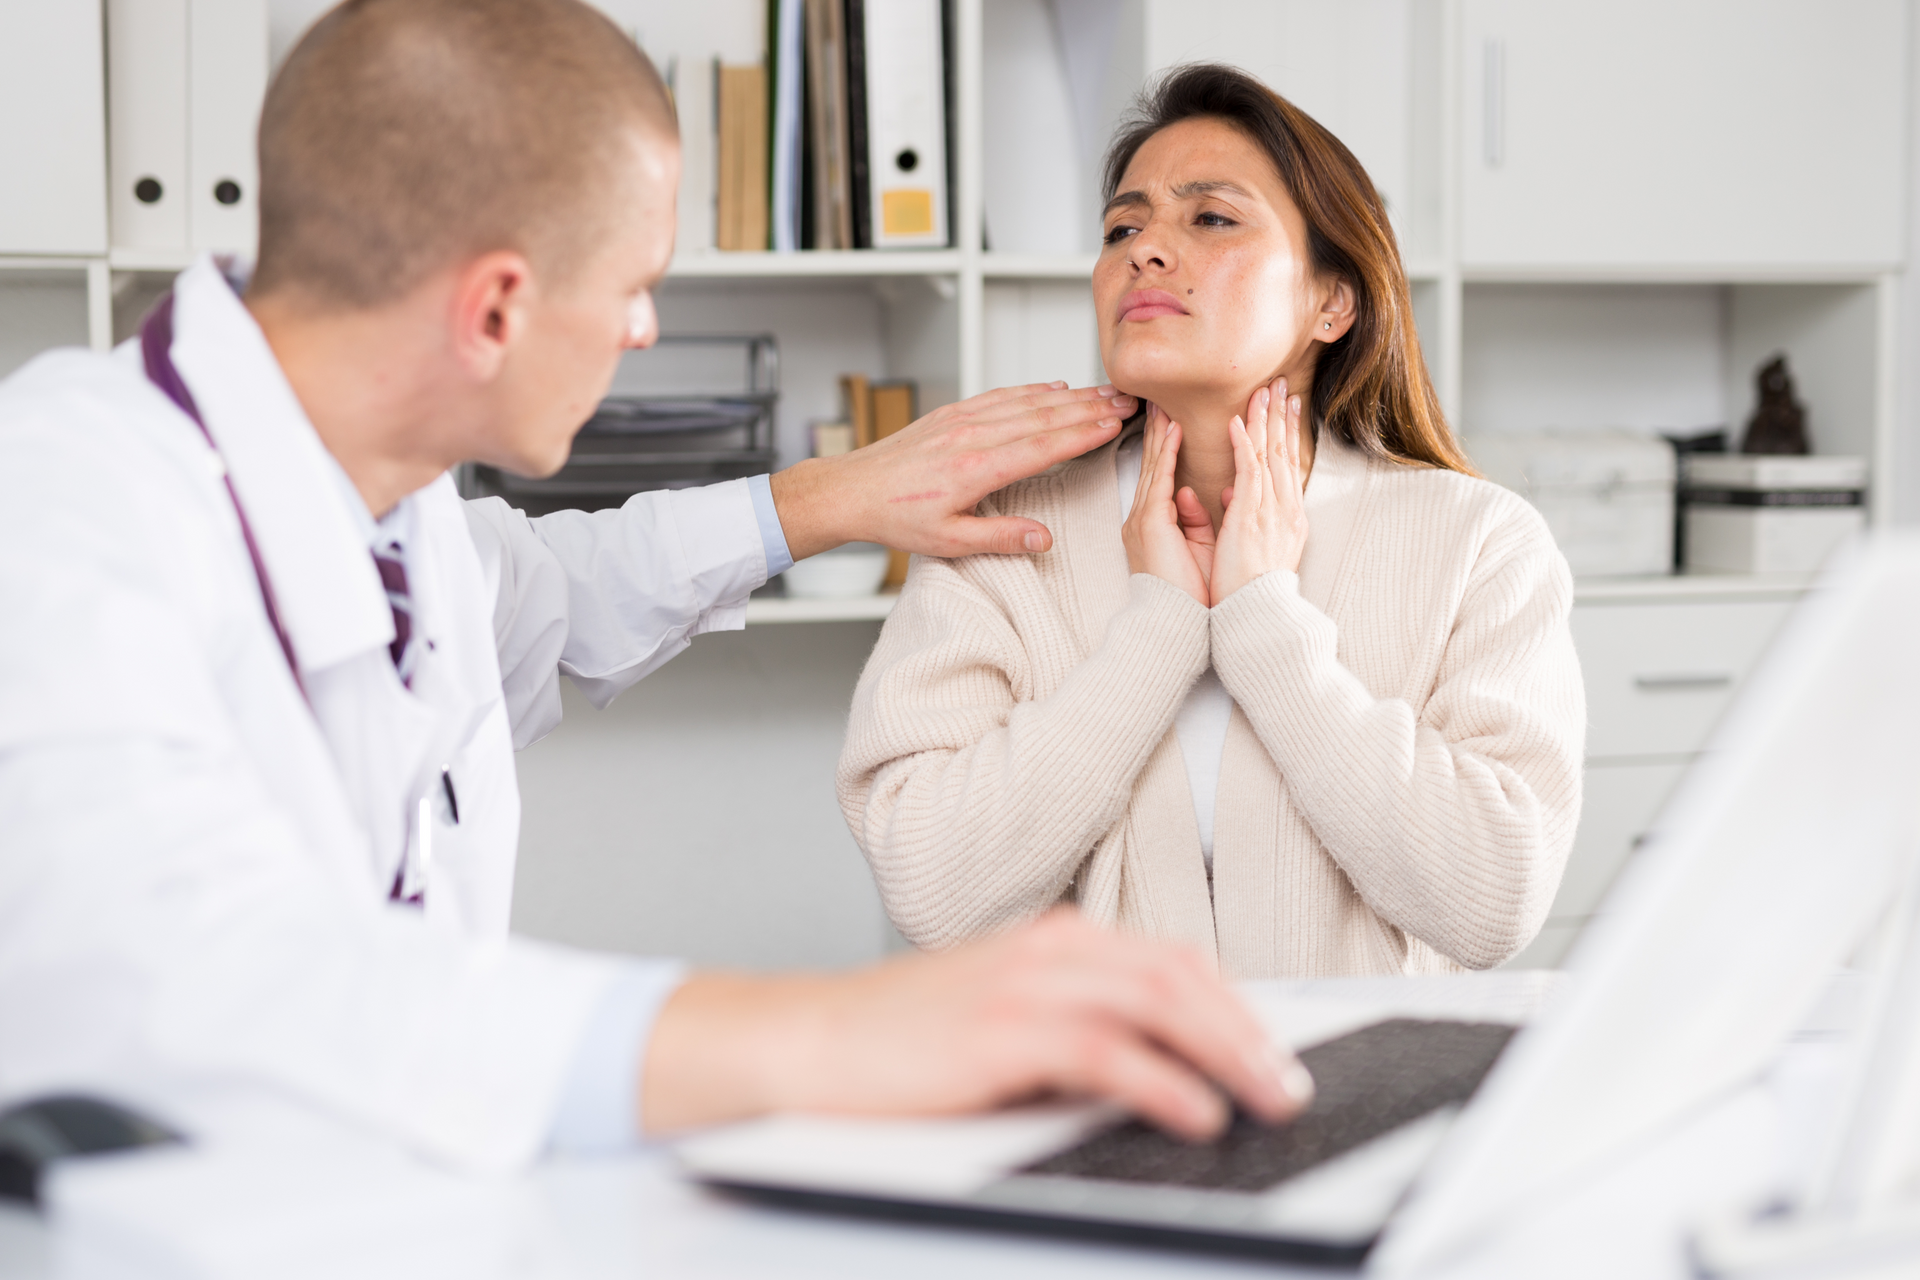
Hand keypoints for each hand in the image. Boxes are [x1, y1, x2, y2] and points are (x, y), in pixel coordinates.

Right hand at [641, 909, 1313, 1139]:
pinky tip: (1197, 1113)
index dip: (1235, 1005)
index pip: (1170, 960)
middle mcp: (1047, 949)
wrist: (805, 1040)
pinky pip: (1106, 1053)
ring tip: (1267, 1099)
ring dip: (1227, 1054)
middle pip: (1178, 975)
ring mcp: (1022, 984)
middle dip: (1248, 1031)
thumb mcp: (998, 1015)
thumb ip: (1071, 1022)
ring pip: (1157, 1003)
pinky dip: (1164, 1083)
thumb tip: (1158, 1069)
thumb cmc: (896, 1040)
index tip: (1275, 1051)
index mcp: (1053, 940)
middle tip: (1291, 1082)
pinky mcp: (999, 1032)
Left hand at [770, 382, 1136, 560]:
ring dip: (1069, 395)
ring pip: (1026, 401)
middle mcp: (971, 436)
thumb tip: (1045, 538)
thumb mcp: (950, 542)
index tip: (1114, 424)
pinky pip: (1000, 395)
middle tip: (1126, 400)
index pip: (1042, 446)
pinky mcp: (952, 413)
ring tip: (1104, 392)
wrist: (852, 490)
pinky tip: (1054, 388)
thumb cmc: (897, 519)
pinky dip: (1032, 390)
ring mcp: (961, 419)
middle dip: (1089, 407)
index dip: (1083, 434)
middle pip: (1043, 416)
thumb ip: (1001, 538)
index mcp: (975, 469)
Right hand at [1121, 404, 1217, 607]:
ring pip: (1153, 465)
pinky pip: (1160, 479)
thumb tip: (1195, 493)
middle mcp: (1143, 518)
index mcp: (1154, 526)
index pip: (1160, 477)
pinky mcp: (1150, 523)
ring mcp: (1143, 519)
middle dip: (1158, 431)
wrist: (1176, 622)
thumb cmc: (1189, 595)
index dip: (1166, 448)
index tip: (1172, 422)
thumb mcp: (1197, 548)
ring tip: (1166, 404)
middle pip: (1151, 464)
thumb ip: (1196, 519)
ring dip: (1162, 432)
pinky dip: (1168, 453)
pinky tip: (1174, 430)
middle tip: (1161, 400)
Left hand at [1209, 377, 1308, 603]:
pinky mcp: (1252, 518)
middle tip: (1281, 385)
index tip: (1285, 408)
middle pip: (1284, 452)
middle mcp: (1285, 511)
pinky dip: (1243, 444)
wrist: (1255, 617)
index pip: (1286, 466)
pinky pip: (1249, 472)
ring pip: (1269, 455)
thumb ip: (1241, 514)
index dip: (1285, 434)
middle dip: (1282, 417)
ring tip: (1262, 391)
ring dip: (1265, 420)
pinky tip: (1237, 422)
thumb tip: (1230, 493)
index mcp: (1287, 518)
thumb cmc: (1249, 590)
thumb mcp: (1248, 546)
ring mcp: (1271, 513)